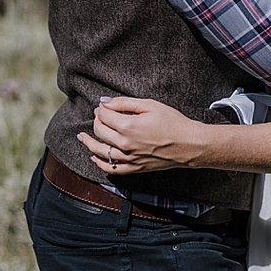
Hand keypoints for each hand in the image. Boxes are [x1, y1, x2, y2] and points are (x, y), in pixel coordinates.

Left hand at [78, 96, 203, 173]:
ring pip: (100, 151)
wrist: (188, 145)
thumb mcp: (149, 105)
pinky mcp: (134, 168)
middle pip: (100, 131)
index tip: (102, 105)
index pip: (104, 115)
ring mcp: (129, 158)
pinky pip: (111, 169)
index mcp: (128, 126)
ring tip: (82, 136)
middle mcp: (125, 144)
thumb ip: (124, 102)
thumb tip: (104, 101)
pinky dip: (100, 164)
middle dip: (96, 121)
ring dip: (89, 143)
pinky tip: (94, 157)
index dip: (101, 108)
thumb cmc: (172, 122)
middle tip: (99, 115)